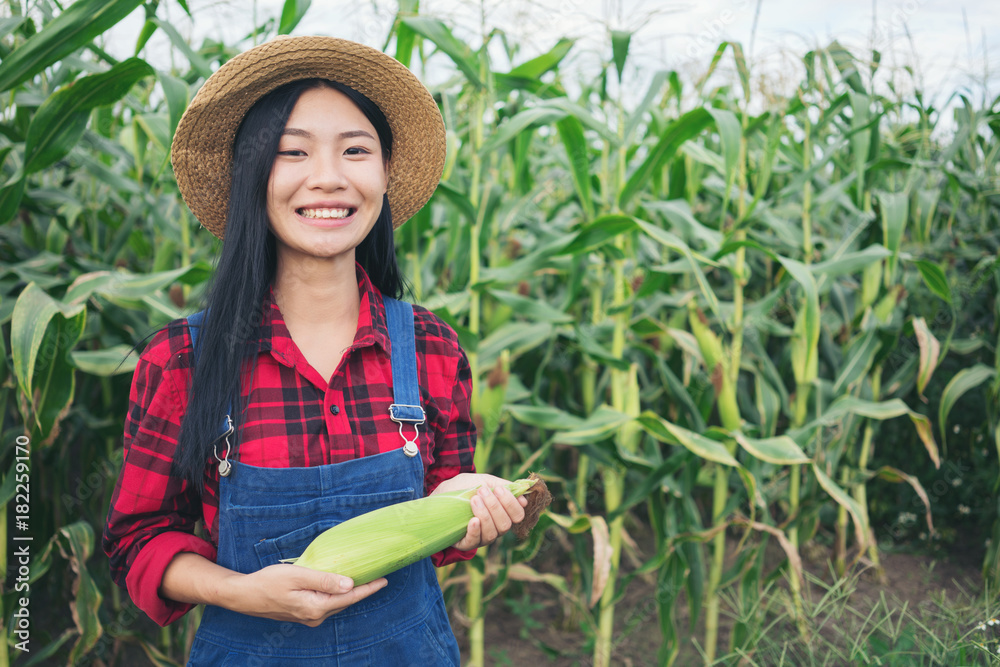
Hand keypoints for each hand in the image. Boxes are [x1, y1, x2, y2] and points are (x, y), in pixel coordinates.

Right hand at [226, 563, 387, 626]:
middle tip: (380, 575)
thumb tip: (349, 584)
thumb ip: (324, 580)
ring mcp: (309, 617)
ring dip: (351, 593)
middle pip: (345, 602)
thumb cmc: (268, 582)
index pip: (349, 597)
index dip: (368, 588)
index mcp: (316, 607)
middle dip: (363, 590)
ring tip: (366, 579)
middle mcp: (315, 616)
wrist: (244, 596)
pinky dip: (337, 595)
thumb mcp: (298, 576)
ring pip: (336, 603)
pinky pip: (326, 604)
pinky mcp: (303, 613)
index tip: (385, 579)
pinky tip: (341, 585)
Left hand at [431, 473, 527, 550]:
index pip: (517, 515)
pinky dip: (476, 530)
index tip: (498, 489)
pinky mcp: (466, 542)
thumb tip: (524, 496)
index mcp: (503, 513)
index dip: (511, 503)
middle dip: (495, 506)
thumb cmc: (464, 487)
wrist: (440, 494)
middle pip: (506, 525)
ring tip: (474, 499)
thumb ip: (503, 486)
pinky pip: (475, 542)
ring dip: (484, 514)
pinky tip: (472, 520)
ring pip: (492, 533)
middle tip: (482, 491)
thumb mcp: (484, 480)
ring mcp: (481, 536)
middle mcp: (495, 528)